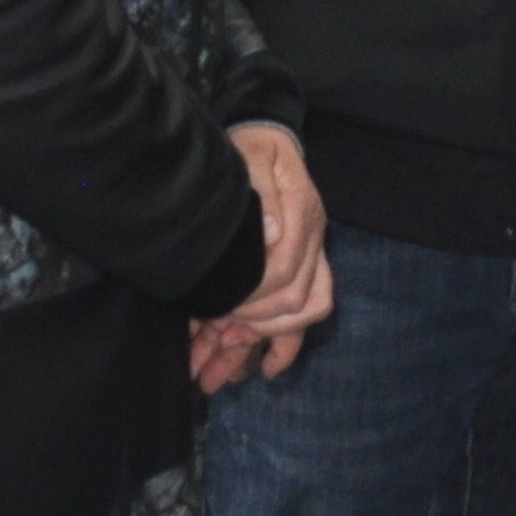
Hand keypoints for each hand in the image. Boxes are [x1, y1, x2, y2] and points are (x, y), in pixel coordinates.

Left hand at [192, 123, 333, 390]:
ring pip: (292, 317)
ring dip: (252, 349)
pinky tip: (263, 370)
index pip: (287, 273)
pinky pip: (298, 314)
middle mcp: (310, 243)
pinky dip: (282, 344)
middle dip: (249, 334)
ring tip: (211, 379)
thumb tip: (271, 232)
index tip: (219, 314)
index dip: (254, 299)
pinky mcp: (292, 267)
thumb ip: (264, 191)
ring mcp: (305, 257)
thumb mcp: (255, 158)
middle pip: (293, 304)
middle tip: (205, 354)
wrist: (265, 137)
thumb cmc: (256, 150)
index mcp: (302, 217)